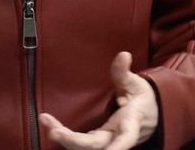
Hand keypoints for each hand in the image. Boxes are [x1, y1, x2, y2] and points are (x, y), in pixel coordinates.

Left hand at [39, 51, 158, 149]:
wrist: (149, 116)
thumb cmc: (143, 99)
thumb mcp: (136, 84)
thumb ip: (124, 72)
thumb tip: (123, 55)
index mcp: (131, 122)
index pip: (126, 137)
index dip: (118, 146)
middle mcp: (118, 135)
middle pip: (98, 145)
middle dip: (74, 141)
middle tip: (53, 131)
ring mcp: (108, 140)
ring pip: (86, 147)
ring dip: (65, 138)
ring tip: (45, 121)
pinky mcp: (98, 140)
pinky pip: (81, 144)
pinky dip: (65, 137)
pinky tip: (50, 126)